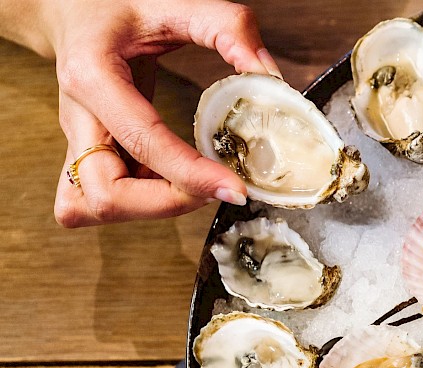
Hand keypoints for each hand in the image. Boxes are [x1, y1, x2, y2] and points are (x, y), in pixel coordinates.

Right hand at [46, 0, 280, 226]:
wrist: (72, 9)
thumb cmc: (118, 6)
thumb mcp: (173, 3)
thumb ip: (227, 28)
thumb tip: (270, 76)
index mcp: (92, 76)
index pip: (142, 142)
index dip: (192, 175)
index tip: (236, 189)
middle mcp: (77, 117)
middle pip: (105, 195)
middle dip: (166, 204)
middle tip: (213, 185)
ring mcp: (75, 141)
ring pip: (90, 207)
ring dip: (147, 210)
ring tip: (190, 184)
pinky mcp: (84, 155)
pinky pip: (96, 201)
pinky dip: (137, 205)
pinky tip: (170, 182)